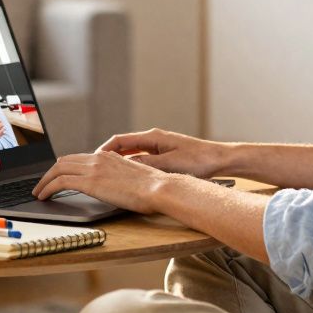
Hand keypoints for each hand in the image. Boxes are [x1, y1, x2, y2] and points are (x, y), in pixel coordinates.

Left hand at [31, 151, 173, 213]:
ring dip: (44, 181)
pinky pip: (60, 182)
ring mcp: (93, 168)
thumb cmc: (153, 189)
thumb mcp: (132, 178)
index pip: (78, 157)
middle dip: (50, 173)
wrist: (159, 188)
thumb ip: (119, 178)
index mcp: (108, 156)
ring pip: (57, 169)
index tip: (56, 176)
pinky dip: (48, 188)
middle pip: (64, 161)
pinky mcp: (90, 181)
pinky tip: (44, 197)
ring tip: (38, 192)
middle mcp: (98, 158)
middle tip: (42, 184)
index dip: (63, 167)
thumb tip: (113, 188)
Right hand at [97, 128, 229, 178]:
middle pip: (123, 145)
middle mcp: (154, 138)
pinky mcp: (165, 153)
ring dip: (119, 160)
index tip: (92, 159)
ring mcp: (159, 145)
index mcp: (152, 137)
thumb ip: (146, 164)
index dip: (104, 150)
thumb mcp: (169, 164)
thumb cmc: (198, 160)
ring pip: (132, 152)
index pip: (120, 140)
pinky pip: (142, 157)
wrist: (220, 159)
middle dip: (107, 155)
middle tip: (94, 167)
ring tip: (106, 172)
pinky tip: (128, 175)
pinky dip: (131, 164)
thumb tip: (124, 166)